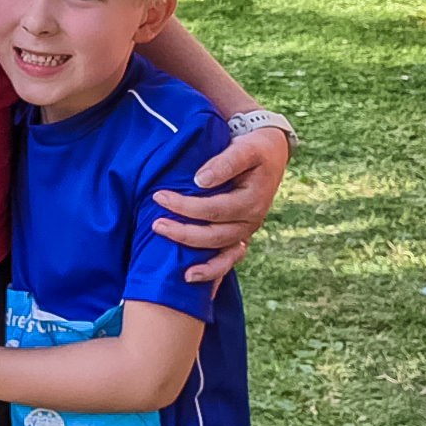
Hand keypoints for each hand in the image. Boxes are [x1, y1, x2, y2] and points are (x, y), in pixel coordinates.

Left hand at [151, 126, 288, 282]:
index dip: (184, 206)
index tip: (158, 196)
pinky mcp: (239, 236)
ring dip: (196, 259)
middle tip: (155, 225)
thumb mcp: (245, 148)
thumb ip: (225, 163)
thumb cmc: (255, 149)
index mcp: (252, 202)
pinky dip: (212, 272)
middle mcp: (251, 222)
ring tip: (173, 266)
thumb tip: (200, 181)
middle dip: (183, 233)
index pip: (213, 209)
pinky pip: (227, 260)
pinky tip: (191, 277)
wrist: (271, 154)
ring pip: (221, 254)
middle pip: (214, 236)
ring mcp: (245, 232)